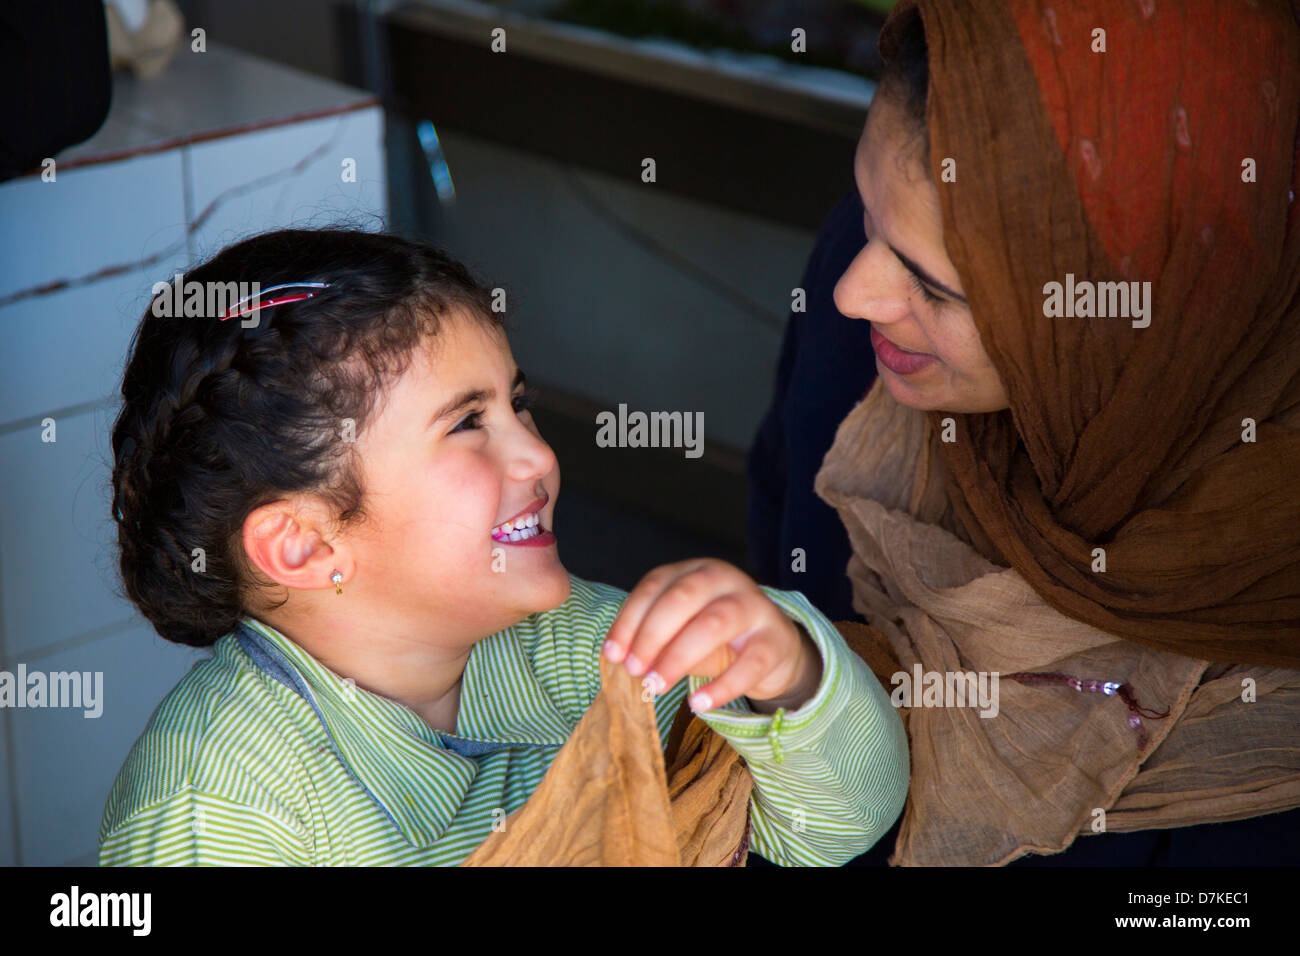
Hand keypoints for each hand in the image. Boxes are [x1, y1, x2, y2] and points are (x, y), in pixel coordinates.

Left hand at [602, 559, 821, 712]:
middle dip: (651, 636)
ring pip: (714, 624)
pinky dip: (721, 687)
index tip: (612, 654)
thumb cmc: (717, 638)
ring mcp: (754, 606)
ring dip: (678, 657)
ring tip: (656, 686)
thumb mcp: (681, 631)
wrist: (775, 648)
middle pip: (683, 598)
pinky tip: (697, 703)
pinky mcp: (776, 640)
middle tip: (634, 670)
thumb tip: (622, 660)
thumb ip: (655, 641)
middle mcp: (725, 580)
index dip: (630, 620)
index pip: (655, 585)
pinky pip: (749, 663)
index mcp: (695, 571)